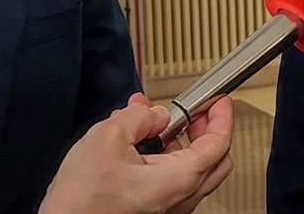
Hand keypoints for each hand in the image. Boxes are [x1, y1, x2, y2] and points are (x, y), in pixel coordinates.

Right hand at [38, 92, 234, 213]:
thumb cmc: (82, 198)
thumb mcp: (109, 136)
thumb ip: (139, 116)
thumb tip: (152, 113)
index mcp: (178, 179)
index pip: (219, 143)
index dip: (221, 116)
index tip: (218, 101)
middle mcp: (179, 199)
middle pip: (214, 161)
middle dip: (206, 130)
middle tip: (194, 112)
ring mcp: (167, 209)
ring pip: (193, 173)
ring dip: (181, 143)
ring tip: (155, 124)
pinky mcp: (152, 212)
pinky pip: (172, 183)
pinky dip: (166, 159)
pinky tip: (141, 146)